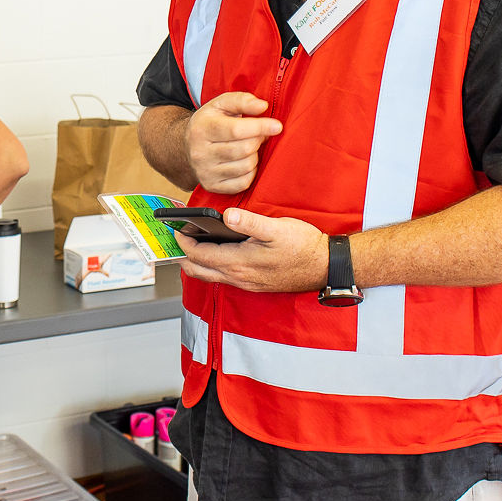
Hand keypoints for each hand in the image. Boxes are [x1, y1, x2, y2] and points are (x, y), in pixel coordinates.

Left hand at [178, 206, 327, 293]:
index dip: (184, 242)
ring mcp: (246, 284)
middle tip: (177, 240)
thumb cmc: (303, 246)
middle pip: (197, 271)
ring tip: (190, 246)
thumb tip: (226, 215)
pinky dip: (211, 267)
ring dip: (196, 263)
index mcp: (239, 262)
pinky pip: (223, 279)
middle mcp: (238, 277)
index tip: (176, 229)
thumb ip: (250, 222)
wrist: (325, 266)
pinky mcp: (253, 285)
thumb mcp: (277, 228)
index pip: (199, 254)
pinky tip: (216, 255)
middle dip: (183, 256)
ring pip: (209, 277)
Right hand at [186, 92, 282, 193]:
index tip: (277, 125)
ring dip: (255, 156)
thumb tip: (262, 106)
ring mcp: (205, 172)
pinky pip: (243, 183)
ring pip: (246, 167)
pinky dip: (251, 172)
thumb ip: (242, 101)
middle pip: (244, 149)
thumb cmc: (211, 122)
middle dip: (258, 140)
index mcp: (202, 128)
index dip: (260, 127)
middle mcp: (200, 152)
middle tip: (258, 135)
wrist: (187, 146)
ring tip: (249, 147)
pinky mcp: (211, 186)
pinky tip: (245, 162)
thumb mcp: (221, 104)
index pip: (236, 130)